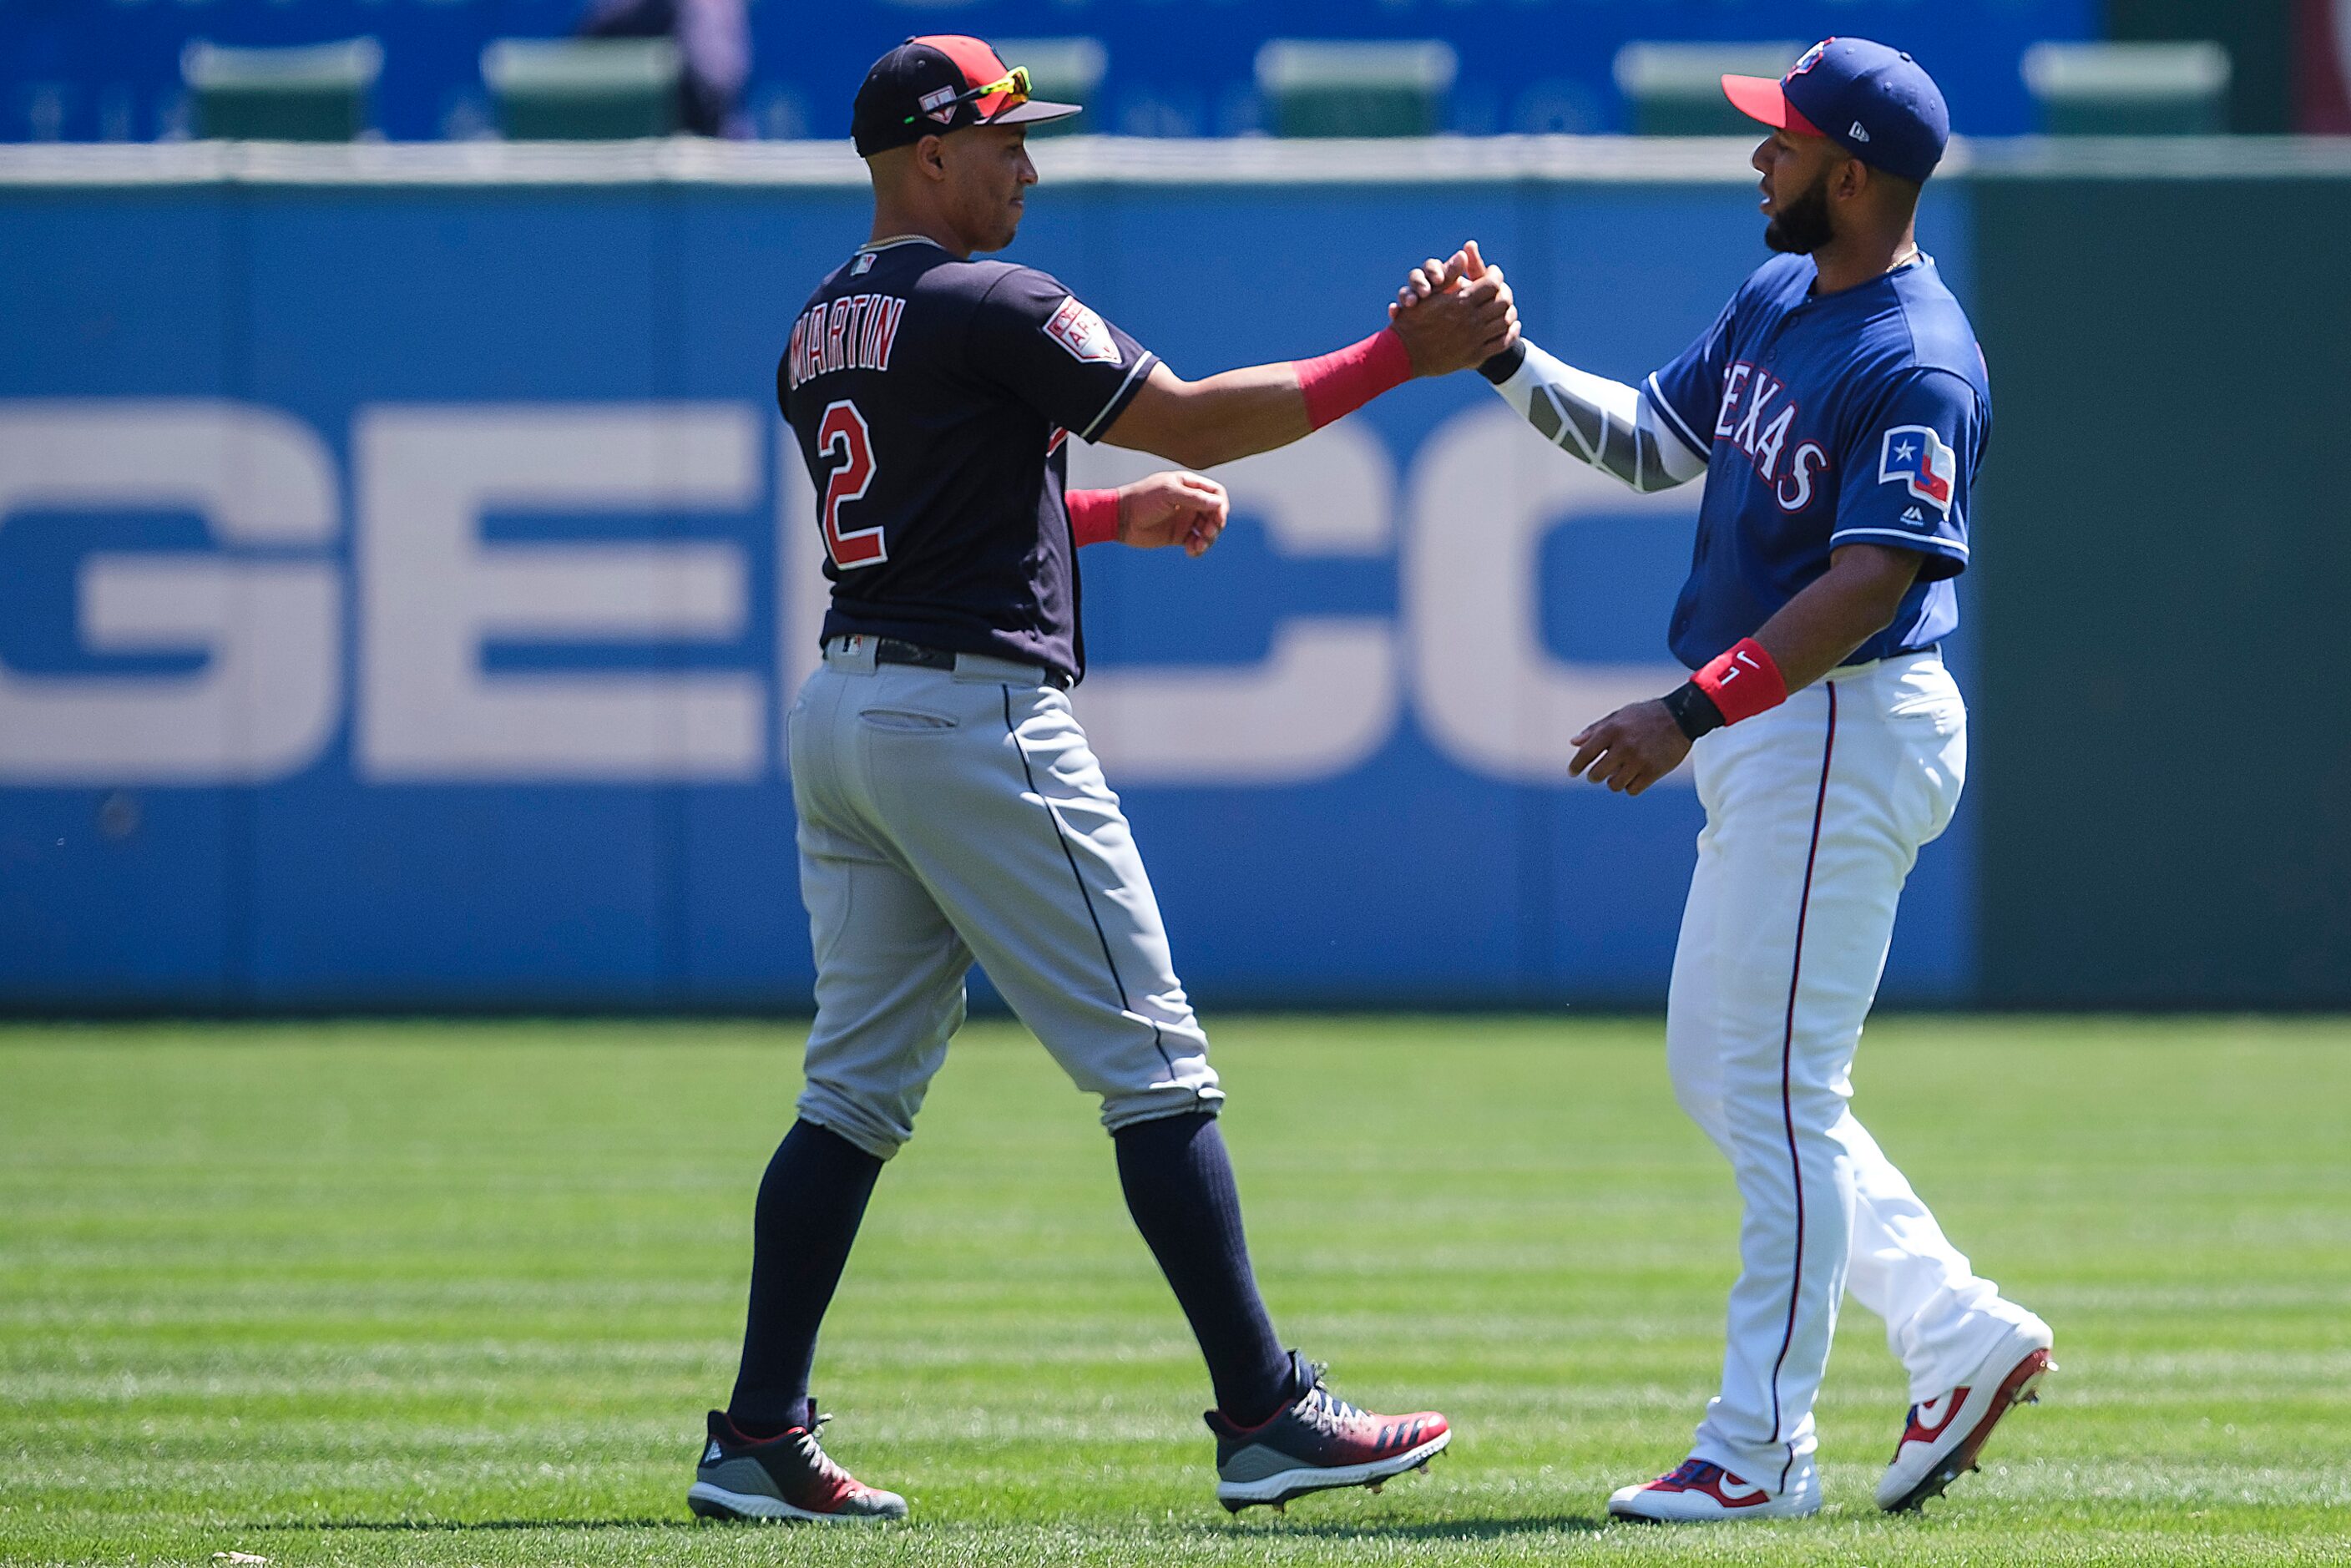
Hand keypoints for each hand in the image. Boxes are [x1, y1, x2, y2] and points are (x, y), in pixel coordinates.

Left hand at [1116, 471, 1227, 556]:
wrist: (1121, 518)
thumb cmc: (1143, 499)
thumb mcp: (1168, 494)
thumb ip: (1194, 498)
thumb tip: (1219, 504)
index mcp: (1188, 486)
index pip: (1215, 494)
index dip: (1220, 506)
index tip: (1217, 517)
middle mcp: (1189, 502)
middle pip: (1215, 514)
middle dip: (1216, 525)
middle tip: (1208, 533)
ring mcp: (1184, 519)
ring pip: (1207, 530)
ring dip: (1208, 539)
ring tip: (1198, 546)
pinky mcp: (1178, 535)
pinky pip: (1196, 543)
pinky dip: (1198, 548)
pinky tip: (1191, 551)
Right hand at [1386, 239, 1517, 376]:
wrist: (1406, 356)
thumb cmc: (1413, 321)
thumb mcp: (1429, 295)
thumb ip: (1449, 274)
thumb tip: (1463, 254)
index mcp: (1461, 302)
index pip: (1492, 284)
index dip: (1496, 275)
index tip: (1493, 273)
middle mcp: (1471, 320)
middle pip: (1503, 302)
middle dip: (1504, 293)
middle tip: (1501, 290)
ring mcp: (1475, 339)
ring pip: (1505, 322)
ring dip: (1509, 312)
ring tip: (1506, 308)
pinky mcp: (1475, 355)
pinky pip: (1502, 343)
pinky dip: (1511, 333)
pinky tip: (1511, 327)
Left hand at [1568, 699, 1691, 795]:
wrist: (1681, 717)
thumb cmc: (1645, 716)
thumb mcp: (1619, 716)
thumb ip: (1595, 730)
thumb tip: (1574, 743)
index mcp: (1612, 730)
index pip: (1585, 754)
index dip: (1576, 766)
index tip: (1572, 772)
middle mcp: (1624, 746)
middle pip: (1597, 775)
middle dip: (1595, 776)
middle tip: (1598, 773)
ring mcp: (1639, 760)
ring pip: (1614, 785)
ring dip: (1613, 782)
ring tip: (1619, 773)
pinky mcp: (1654, 771)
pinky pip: (1632, 790)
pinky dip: (1630, 786)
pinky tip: (1633, 777)